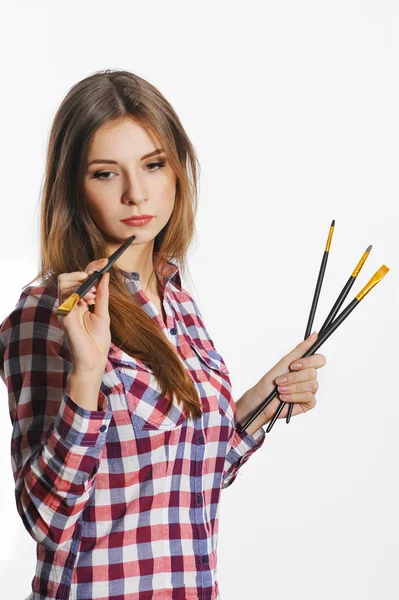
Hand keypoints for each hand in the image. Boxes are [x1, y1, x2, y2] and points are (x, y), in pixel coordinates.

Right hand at [57, 258, 110, 375]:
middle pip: (67, 276)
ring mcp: (64, 309)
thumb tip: (104, 275)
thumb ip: (101, 294)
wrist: (94, 359)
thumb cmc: (97, 340)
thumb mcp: (103, 312)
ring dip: (81, 282)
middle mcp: (68, 304)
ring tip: (93, 296)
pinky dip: (78, 292)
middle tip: (96, 279)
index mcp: (77, 302)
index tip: (105, 261)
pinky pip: (65, 295)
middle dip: (84, 272)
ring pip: (63, 281)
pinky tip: (88, 301)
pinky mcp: (63, 315)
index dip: (91, 267)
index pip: (79, 279)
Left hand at [250, 333, 326, 425]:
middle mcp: (308, 377)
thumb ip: (301, 349)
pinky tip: (284, 397)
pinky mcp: (308, 403)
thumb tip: (314, 335)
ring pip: (311, 385)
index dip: (308, 362)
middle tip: (281, 380)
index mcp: (304, 366)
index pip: (319, 360)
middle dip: (293, 377)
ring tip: (281, 390)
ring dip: (292, 387)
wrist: (261, 400)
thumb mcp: (285, 362)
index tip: (293, 365)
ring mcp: (309, 390)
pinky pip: (309, 397)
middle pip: (313, 373)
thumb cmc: (270, 382)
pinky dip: (294, 396)